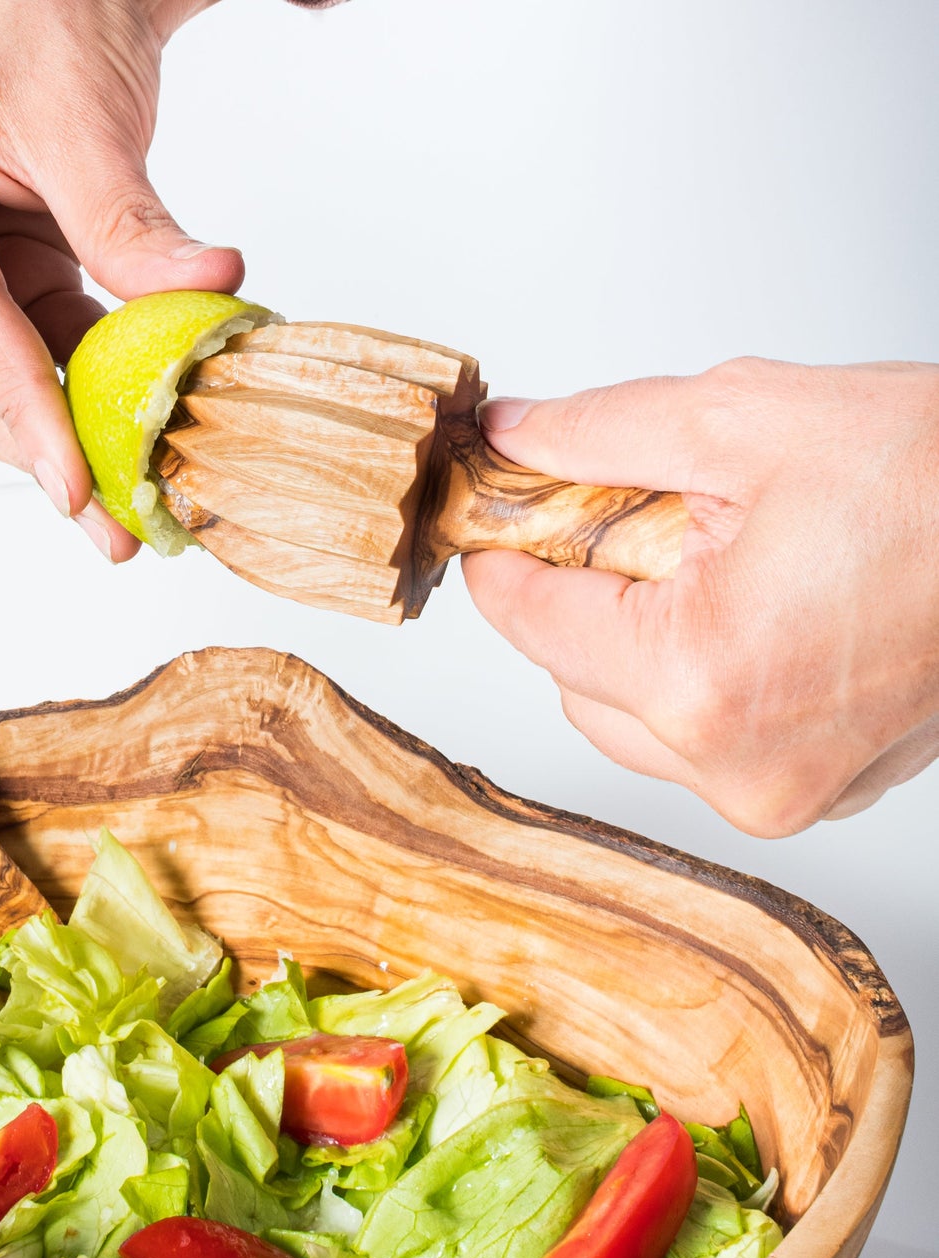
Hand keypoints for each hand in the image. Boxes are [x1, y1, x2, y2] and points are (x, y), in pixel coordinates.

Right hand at [0, 0, 242, 559]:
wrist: (44, 1)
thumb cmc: (40, 24)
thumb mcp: (86, 120)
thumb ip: (130, 220)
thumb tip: (209, 289)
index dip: (22, 410)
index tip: (74, 487)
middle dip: (48, 453)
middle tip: (117, 531)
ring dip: (64, 447)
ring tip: (127, 517)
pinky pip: (22, 368)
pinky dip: (77, 407)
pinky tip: (125, 454)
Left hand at [462, 359, 938, 835]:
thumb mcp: (745, 419)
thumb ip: (600, 432)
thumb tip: (513, 436)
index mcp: (700, 678)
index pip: (530, 623)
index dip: (498, 559)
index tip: (487, 521)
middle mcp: (734, 763)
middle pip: (572, 680)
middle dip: (580, 600)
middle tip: (626, 528)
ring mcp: (781, 790)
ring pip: (629, 722)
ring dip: (635, 647)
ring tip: (709, 568)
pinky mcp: (816, 791)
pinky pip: (700, 744)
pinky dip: (698, 683)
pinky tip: (753, 616)